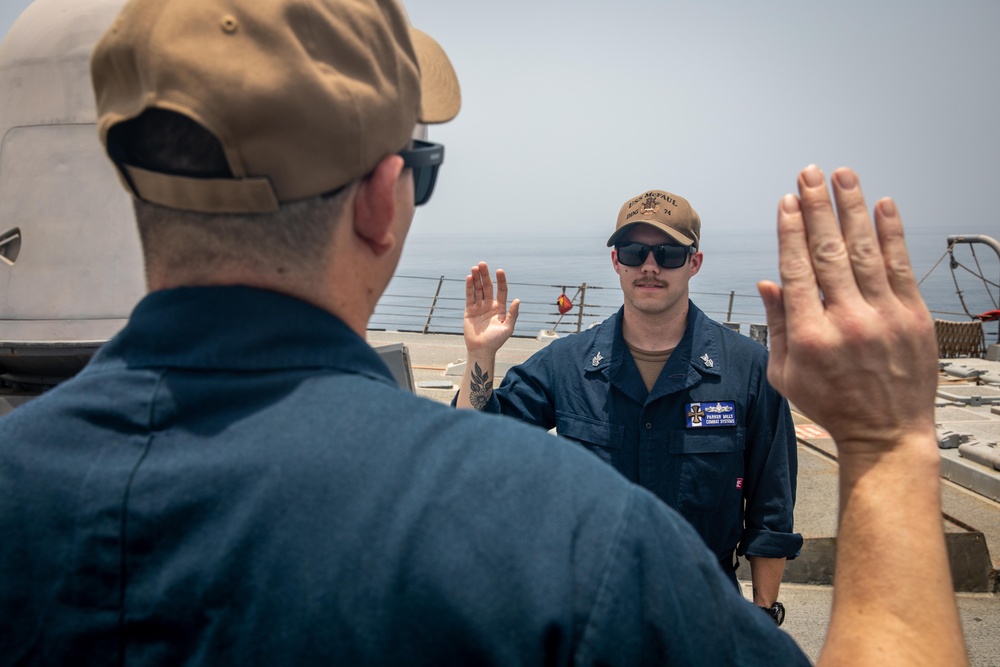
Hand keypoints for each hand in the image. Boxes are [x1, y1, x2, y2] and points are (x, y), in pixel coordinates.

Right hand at [464, 261, 519, 352]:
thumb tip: (517, 300)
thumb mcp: (507, 328)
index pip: (501, 290)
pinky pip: (469, 297)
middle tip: (482, 264)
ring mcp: (479, 307)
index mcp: (500, 308)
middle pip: (488, 286)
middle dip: (485, 275)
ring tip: (475, 268)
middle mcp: (490, 305)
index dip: (501, 281)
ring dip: (476, 279)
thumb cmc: (496, 341)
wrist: (481, 350)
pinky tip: (469, 278)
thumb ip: (513, 314)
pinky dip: (469, 287)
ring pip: (478, 289)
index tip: (499, 271)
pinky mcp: (469, 310)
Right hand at [757, 166, 937, 453]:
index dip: (790, 231)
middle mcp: (846, 321)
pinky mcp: (913, 317)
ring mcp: (883, 317)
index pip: (797, 269)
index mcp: (809, 336)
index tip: (787, 201)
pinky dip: (891, 233)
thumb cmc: (831, 405)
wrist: (887, 433)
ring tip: (843, 176)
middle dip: (817, 207)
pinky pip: (900, 266)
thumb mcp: (785, 374)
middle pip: (828, 251)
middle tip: (809, 174)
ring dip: (853, 208)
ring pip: (865, 250)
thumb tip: (768, 282)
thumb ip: (776, 326)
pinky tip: (883, 205)